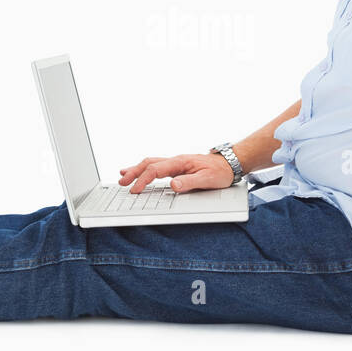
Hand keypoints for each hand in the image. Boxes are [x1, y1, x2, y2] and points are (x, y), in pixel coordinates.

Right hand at [118, 153, 233, 193]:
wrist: (229, 163)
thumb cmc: (220, 171)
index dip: (143, 180)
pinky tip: (141, 173)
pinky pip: (157, 166)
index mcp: (180, 162)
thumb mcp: (207, 180)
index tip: (134, 190)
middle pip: (149, 163)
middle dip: (133, 172)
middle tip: (121, 181)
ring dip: (136, 169)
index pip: (155, 170)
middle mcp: (176, 160)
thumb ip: (189, 182)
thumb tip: (172, 185)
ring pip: (151, 163)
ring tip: (123, 175)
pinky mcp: (177, 167)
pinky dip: (145, 169)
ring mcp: (176, 163)